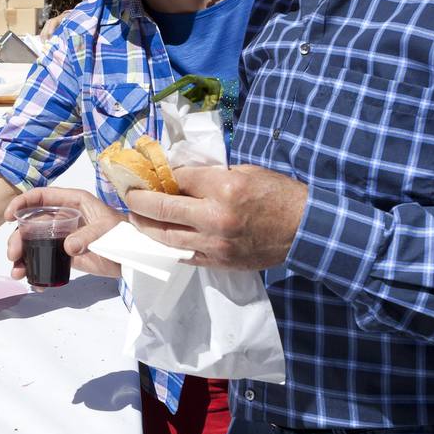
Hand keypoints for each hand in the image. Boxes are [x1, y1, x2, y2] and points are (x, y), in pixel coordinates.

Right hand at [4, 187, 122, 278]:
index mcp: (73, 202)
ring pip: (34, 242)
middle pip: (31, 223)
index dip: (22, 202)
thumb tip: (67, 247)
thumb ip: (87, 235)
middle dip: (18, 238)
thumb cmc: (123, 235)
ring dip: (23, 256)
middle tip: (13, 255)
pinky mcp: (65, 253)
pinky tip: (33, 280)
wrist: (134, 257)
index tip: (9, 216)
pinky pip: (45, 259)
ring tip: (18, 272)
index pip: (42, 197)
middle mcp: (63, 216)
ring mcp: (62, 235)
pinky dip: (36, 269)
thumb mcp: (107, 231)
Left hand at [123, 165, 306, 269]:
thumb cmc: (278, 194)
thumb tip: (180, 177)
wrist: (304, 229)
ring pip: (167, 237)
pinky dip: (168, 248)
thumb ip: (211, 175)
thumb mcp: (245, 171)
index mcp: (224, 186)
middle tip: (129, 198)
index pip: (179, 180)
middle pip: (163, 209)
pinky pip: (184, 256)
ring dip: (146, 228)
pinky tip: (157, 241)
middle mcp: (215, 216)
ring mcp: (216, 243)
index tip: (149, 176)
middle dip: (140, 202)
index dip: (161, 177)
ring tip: (135, 220)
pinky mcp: (220, 262)